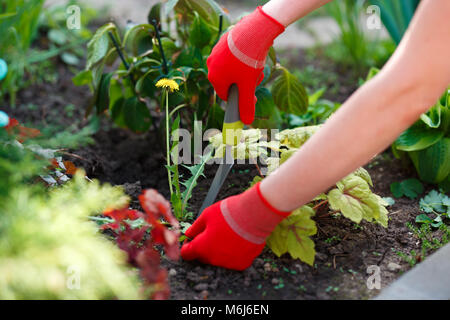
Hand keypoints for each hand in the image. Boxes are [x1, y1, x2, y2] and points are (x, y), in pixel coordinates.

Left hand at [181, 182, 289, 269]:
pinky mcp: (243, 263)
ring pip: (219, 259)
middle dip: (204, 247)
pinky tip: (237, 240)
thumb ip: (195, 228)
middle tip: (212, 232)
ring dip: (219, 250)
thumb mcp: (206, 215)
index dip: (187, 245)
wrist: (254, 215)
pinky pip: (234, 260)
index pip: (186, 254)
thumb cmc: (229, 213)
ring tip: (227, 234)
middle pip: (203, 257)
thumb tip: (188, 234)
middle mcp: (214, 260)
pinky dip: (234, 252)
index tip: (192, 239)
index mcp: (202, 248)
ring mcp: (229, 263)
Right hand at [206, 7, 284, 124]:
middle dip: (244, 83)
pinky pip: (233, 56)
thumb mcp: (248, 85)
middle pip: (230, 82)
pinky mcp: (224, 42)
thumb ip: (246, 104)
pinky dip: (243, 58)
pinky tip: (253, 53)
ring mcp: (216, 52)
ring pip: (233, 69)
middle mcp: (211, 65)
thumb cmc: (248, 60)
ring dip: (246, 71)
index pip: (226, 95)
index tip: (252, 95)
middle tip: (256, 78)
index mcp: (215, 78)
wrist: (254, 30)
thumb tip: (247, 121)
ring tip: (256, 65)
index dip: (240, 98)